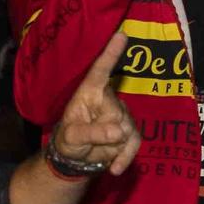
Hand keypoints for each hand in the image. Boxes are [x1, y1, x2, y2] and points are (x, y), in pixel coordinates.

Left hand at [48, 29, 141, 173]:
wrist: (75, 159)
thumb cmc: (68, 140)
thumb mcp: (71, 138)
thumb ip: (92, 133)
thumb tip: (118, 131)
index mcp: (89, 93)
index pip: (100, 71)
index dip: (111, 53)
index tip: (121, 34)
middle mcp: (108, 100)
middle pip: (117, 114)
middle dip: (106, 133)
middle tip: (88, 143)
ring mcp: (121, 116)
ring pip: (128, 130)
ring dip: (113, 147)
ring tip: (95, 154)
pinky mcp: (129, 132)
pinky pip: (135, 143)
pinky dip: (126, 157)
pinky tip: (115, 169)